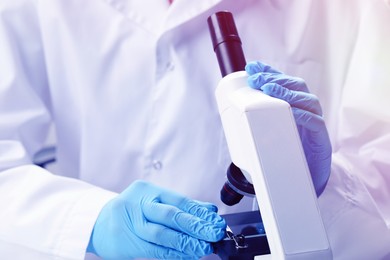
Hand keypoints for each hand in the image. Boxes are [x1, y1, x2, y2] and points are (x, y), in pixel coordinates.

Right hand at [87, 180, 225, 258]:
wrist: (97, 222)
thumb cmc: (131, 209)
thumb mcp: (154, 200)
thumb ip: (182, 205)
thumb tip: (209, 211)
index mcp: (146, 190)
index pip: (178, 201)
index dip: (199, 212)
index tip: (215, 221)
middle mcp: (138, 205)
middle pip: (170, 216)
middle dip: (195, 226)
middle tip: (213, 234)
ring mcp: (130, 224)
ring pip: (162, 235)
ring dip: (186, 243)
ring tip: (203, 247)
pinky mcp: (126, 244)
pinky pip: (154, 250)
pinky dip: (173, 254)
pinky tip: (187, 254)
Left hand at [245, 61, 330, 195]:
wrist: (303, 184)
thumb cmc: (284, 159)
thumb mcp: (267, 138)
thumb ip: (257, 125)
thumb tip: (231, 116)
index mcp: (293, 109)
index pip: (283, 84)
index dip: (269, 72)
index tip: (252, 67)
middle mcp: (306, 112)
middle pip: (296, 86)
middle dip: (275, 78)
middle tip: (255, 78)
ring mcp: (315, 124)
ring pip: (307, 99)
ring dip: (287, 91)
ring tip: (268, 88)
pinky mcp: (321, 139)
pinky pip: (315, 122)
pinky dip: (303, 115)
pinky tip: (290, 111)